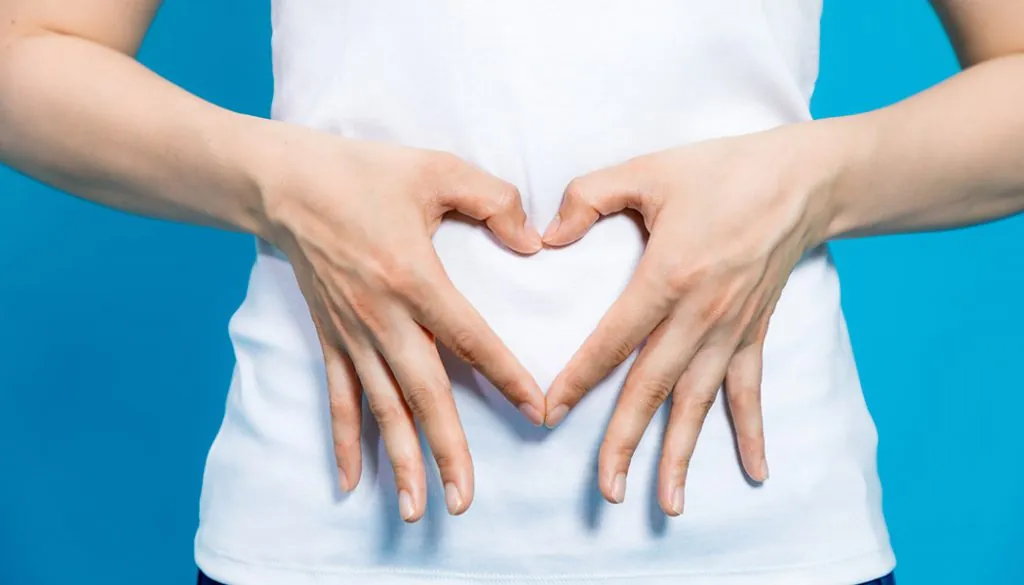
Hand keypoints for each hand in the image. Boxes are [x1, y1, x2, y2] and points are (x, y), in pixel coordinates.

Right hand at [252, 122, 545, 521]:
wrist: (284, 183)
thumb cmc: (363, 172)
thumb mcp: (437, 169)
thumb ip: (494, 201)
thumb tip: (532, 242)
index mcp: (414, 277)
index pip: (471, 339)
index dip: (506, 376)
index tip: (536, 411)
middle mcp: (382, 317)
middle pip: (423, 394)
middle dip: (447, 449)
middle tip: (465, 499)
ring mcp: (352, 333)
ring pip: (381, 408)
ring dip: (400, 460)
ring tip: (418, 508)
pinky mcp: (330, 337)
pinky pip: (339, 397)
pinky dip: (345, 440)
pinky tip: (352, 481)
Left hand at [541, 123, 837, 515]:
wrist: (803, 180)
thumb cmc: (722, 171)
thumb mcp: (648, 169)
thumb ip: (588, 196)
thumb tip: (546, 236)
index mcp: (668, 276)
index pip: (612, 341)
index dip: (578, 380)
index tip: (548, 414)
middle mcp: (701, 314)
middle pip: (653, 388)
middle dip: (626, 442)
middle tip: (606, 490)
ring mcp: (732, 329)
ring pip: (699, 402)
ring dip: (682, 453)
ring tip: (667, 502)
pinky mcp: (755, 332)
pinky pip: (750, 390)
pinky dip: (751, 432)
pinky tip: (755, 472)